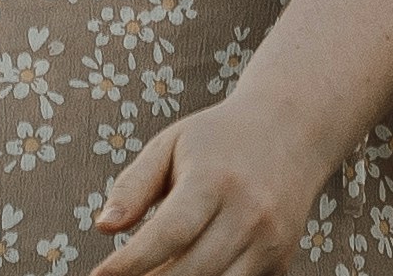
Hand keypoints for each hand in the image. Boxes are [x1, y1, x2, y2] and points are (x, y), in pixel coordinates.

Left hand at [85, 104, 330, 273]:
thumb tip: (103, 227)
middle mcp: (248, 213)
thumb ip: (134, 186)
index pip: (168, 233)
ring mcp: (270, 242)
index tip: (100, 275)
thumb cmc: (218, 139)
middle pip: (192, 270)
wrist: (292, 130)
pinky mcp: (281, 261)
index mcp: (214, 180)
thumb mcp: (169, 145)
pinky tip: (186, 273)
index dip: (131, 262)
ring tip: (152, 274)